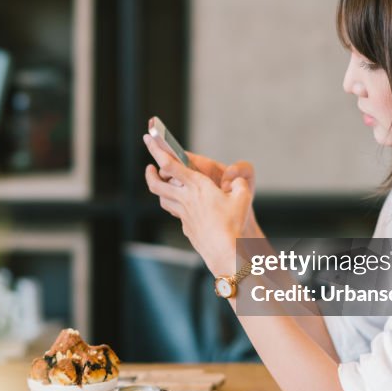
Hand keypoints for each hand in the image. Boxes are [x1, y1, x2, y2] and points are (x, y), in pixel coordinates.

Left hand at [143, 134, 252, 276]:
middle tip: (149, 167)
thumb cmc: (233, 224)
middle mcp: (185, 199)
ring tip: (163, 184)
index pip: (169, 164)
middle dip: (150, 173)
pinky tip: (183, 206)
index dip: (156, 149)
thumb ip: (238, 183)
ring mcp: (183, 215)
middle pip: (156, 183)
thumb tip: (236, 181)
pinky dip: (175, 205)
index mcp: (196, 186)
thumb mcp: (242, 197)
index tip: (149, 138)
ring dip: (160, 190)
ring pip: (162, 199)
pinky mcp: (186, 227)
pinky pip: (176, 213)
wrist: (225, 252)